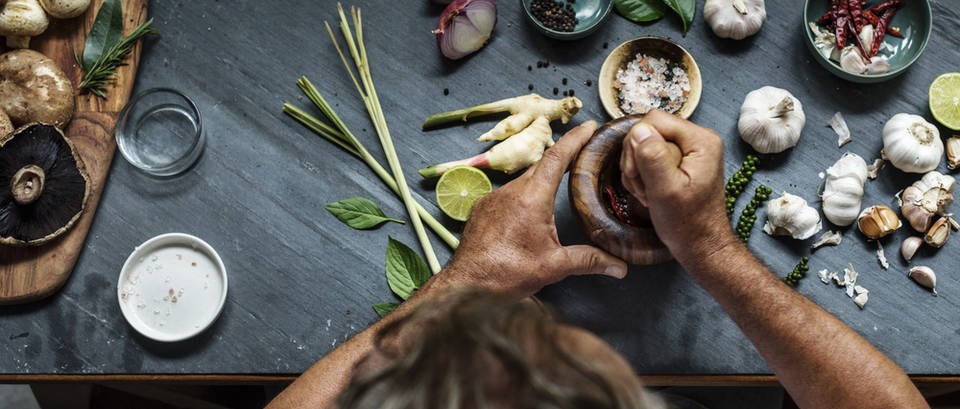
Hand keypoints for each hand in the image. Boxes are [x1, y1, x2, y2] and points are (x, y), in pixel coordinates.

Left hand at [436, 121, 627, 297]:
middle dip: (562, 157)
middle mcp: (510, 191)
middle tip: (582, 152)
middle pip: (541, 166)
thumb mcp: (554, 266)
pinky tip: (530, 209)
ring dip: (542, 179)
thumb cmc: (506, 273)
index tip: (589, 127)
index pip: (557, 158)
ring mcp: (493, 198)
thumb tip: (619, 267)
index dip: (575, 139)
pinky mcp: (481, 209)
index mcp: (532, 198)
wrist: (465, 285)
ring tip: (560, 182)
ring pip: (523, 181)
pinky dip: (523, 195)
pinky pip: (507, 194)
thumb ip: (589, 261)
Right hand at [618, 110, 734, 263]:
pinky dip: (641, 176)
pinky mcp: (678, 162)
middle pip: (647, 131)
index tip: (640, 174)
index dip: (637, 144)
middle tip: (643, 187)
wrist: (700, 245)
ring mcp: (687, 151)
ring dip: (636, 170)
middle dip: (636, 159)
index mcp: (700, 140)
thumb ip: (652, 156)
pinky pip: (647, 157)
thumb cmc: (688, 223)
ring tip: (647, 193)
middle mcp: (696, 139)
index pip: (653, 120)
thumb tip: (638, 130)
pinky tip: (648, 193)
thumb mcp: (666, 190)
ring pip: (643, 145)